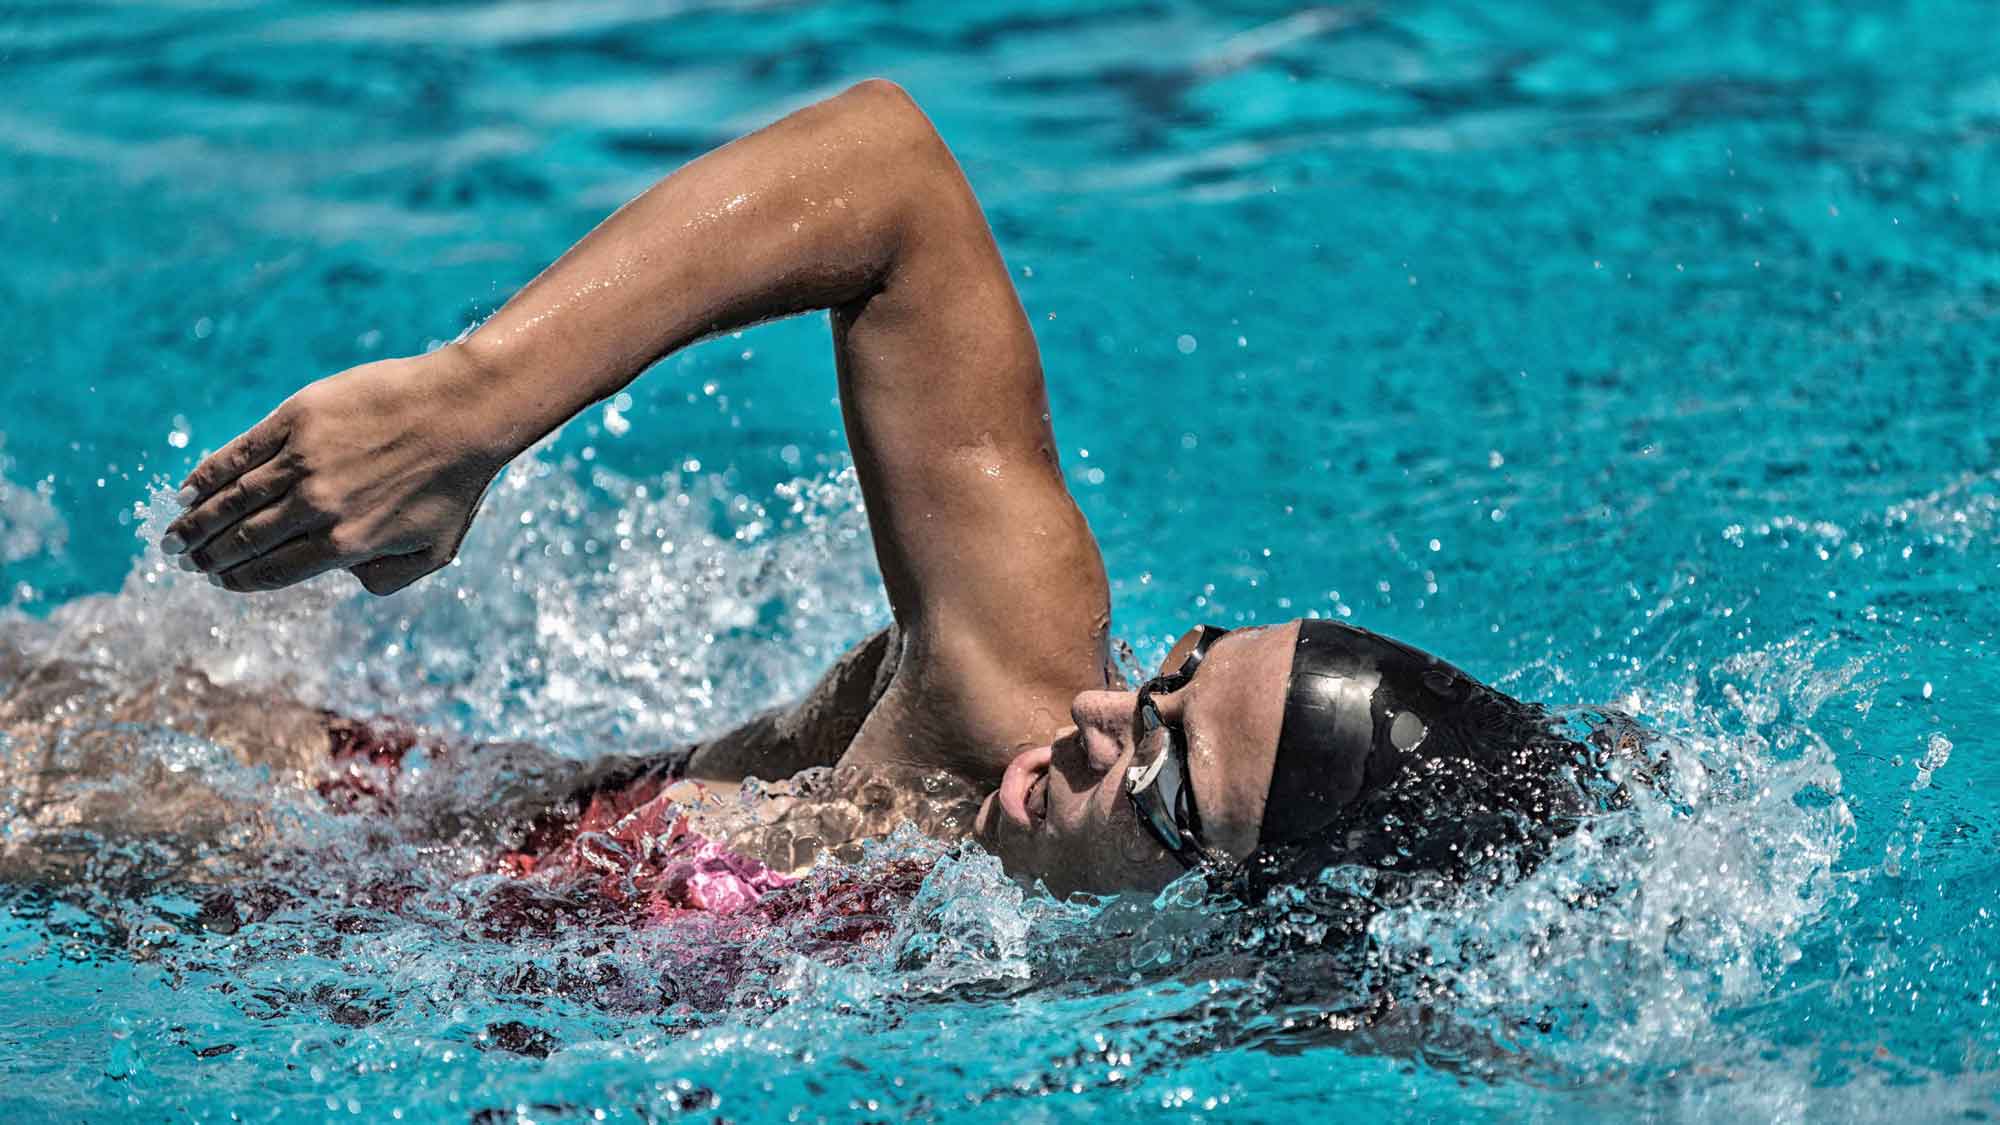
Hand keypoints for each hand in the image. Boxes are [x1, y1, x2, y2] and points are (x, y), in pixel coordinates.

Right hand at [162, 348, 511, 594]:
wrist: (466, 411)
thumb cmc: (458, 483)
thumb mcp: (436, 551)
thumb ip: (387, 578)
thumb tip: (345, 579)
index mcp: (346, 544)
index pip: (275, 571)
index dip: (240, 580)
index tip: (220, 582)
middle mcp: (317, 507)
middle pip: (246, 539)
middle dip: (208, 555)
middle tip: (184, 561)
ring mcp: (304, 460)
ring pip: (234, 499)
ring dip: (197, 521)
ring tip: (174, 536)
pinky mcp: (298, 419)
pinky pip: (241, 453)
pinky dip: (208, 473)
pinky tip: (187, 489)